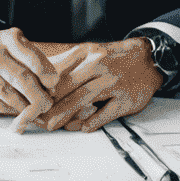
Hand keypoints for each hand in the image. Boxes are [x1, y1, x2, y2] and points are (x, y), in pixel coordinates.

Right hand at [0, 28, 61, 127]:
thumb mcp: (9, 42)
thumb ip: (30, 56)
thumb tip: (51, 83)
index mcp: (6, 40)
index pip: (32, 58)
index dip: (47, 73)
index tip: (53, 83)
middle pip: (24, 80)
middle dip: (41, 95)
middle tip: (48, 102)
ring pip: (14, 97)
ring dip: (30, 107)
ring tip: (37, 108)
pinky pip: (1, 107)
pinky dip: (14, 111)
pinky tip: (19, 109)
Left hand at [34, 38, 163, 131]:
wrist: (149, 58)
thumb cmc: (116, 58)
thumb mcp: (91, 53)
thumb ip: (68, 64)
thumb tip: (42, 77)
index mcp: (88, 54)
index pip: (58, 72)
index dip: (42, 87)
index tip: (30, 99)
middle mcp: (99, 66)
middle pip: (67, 86)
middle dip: (48, 104)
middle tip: (34, 117)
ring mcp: (113, 83)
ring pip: (83, 99)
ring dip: (64, 114)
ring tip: (51, 125)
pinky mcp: (126, 99)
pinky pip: (105, 113)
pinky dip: (92, 122)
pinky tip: (81, 128)